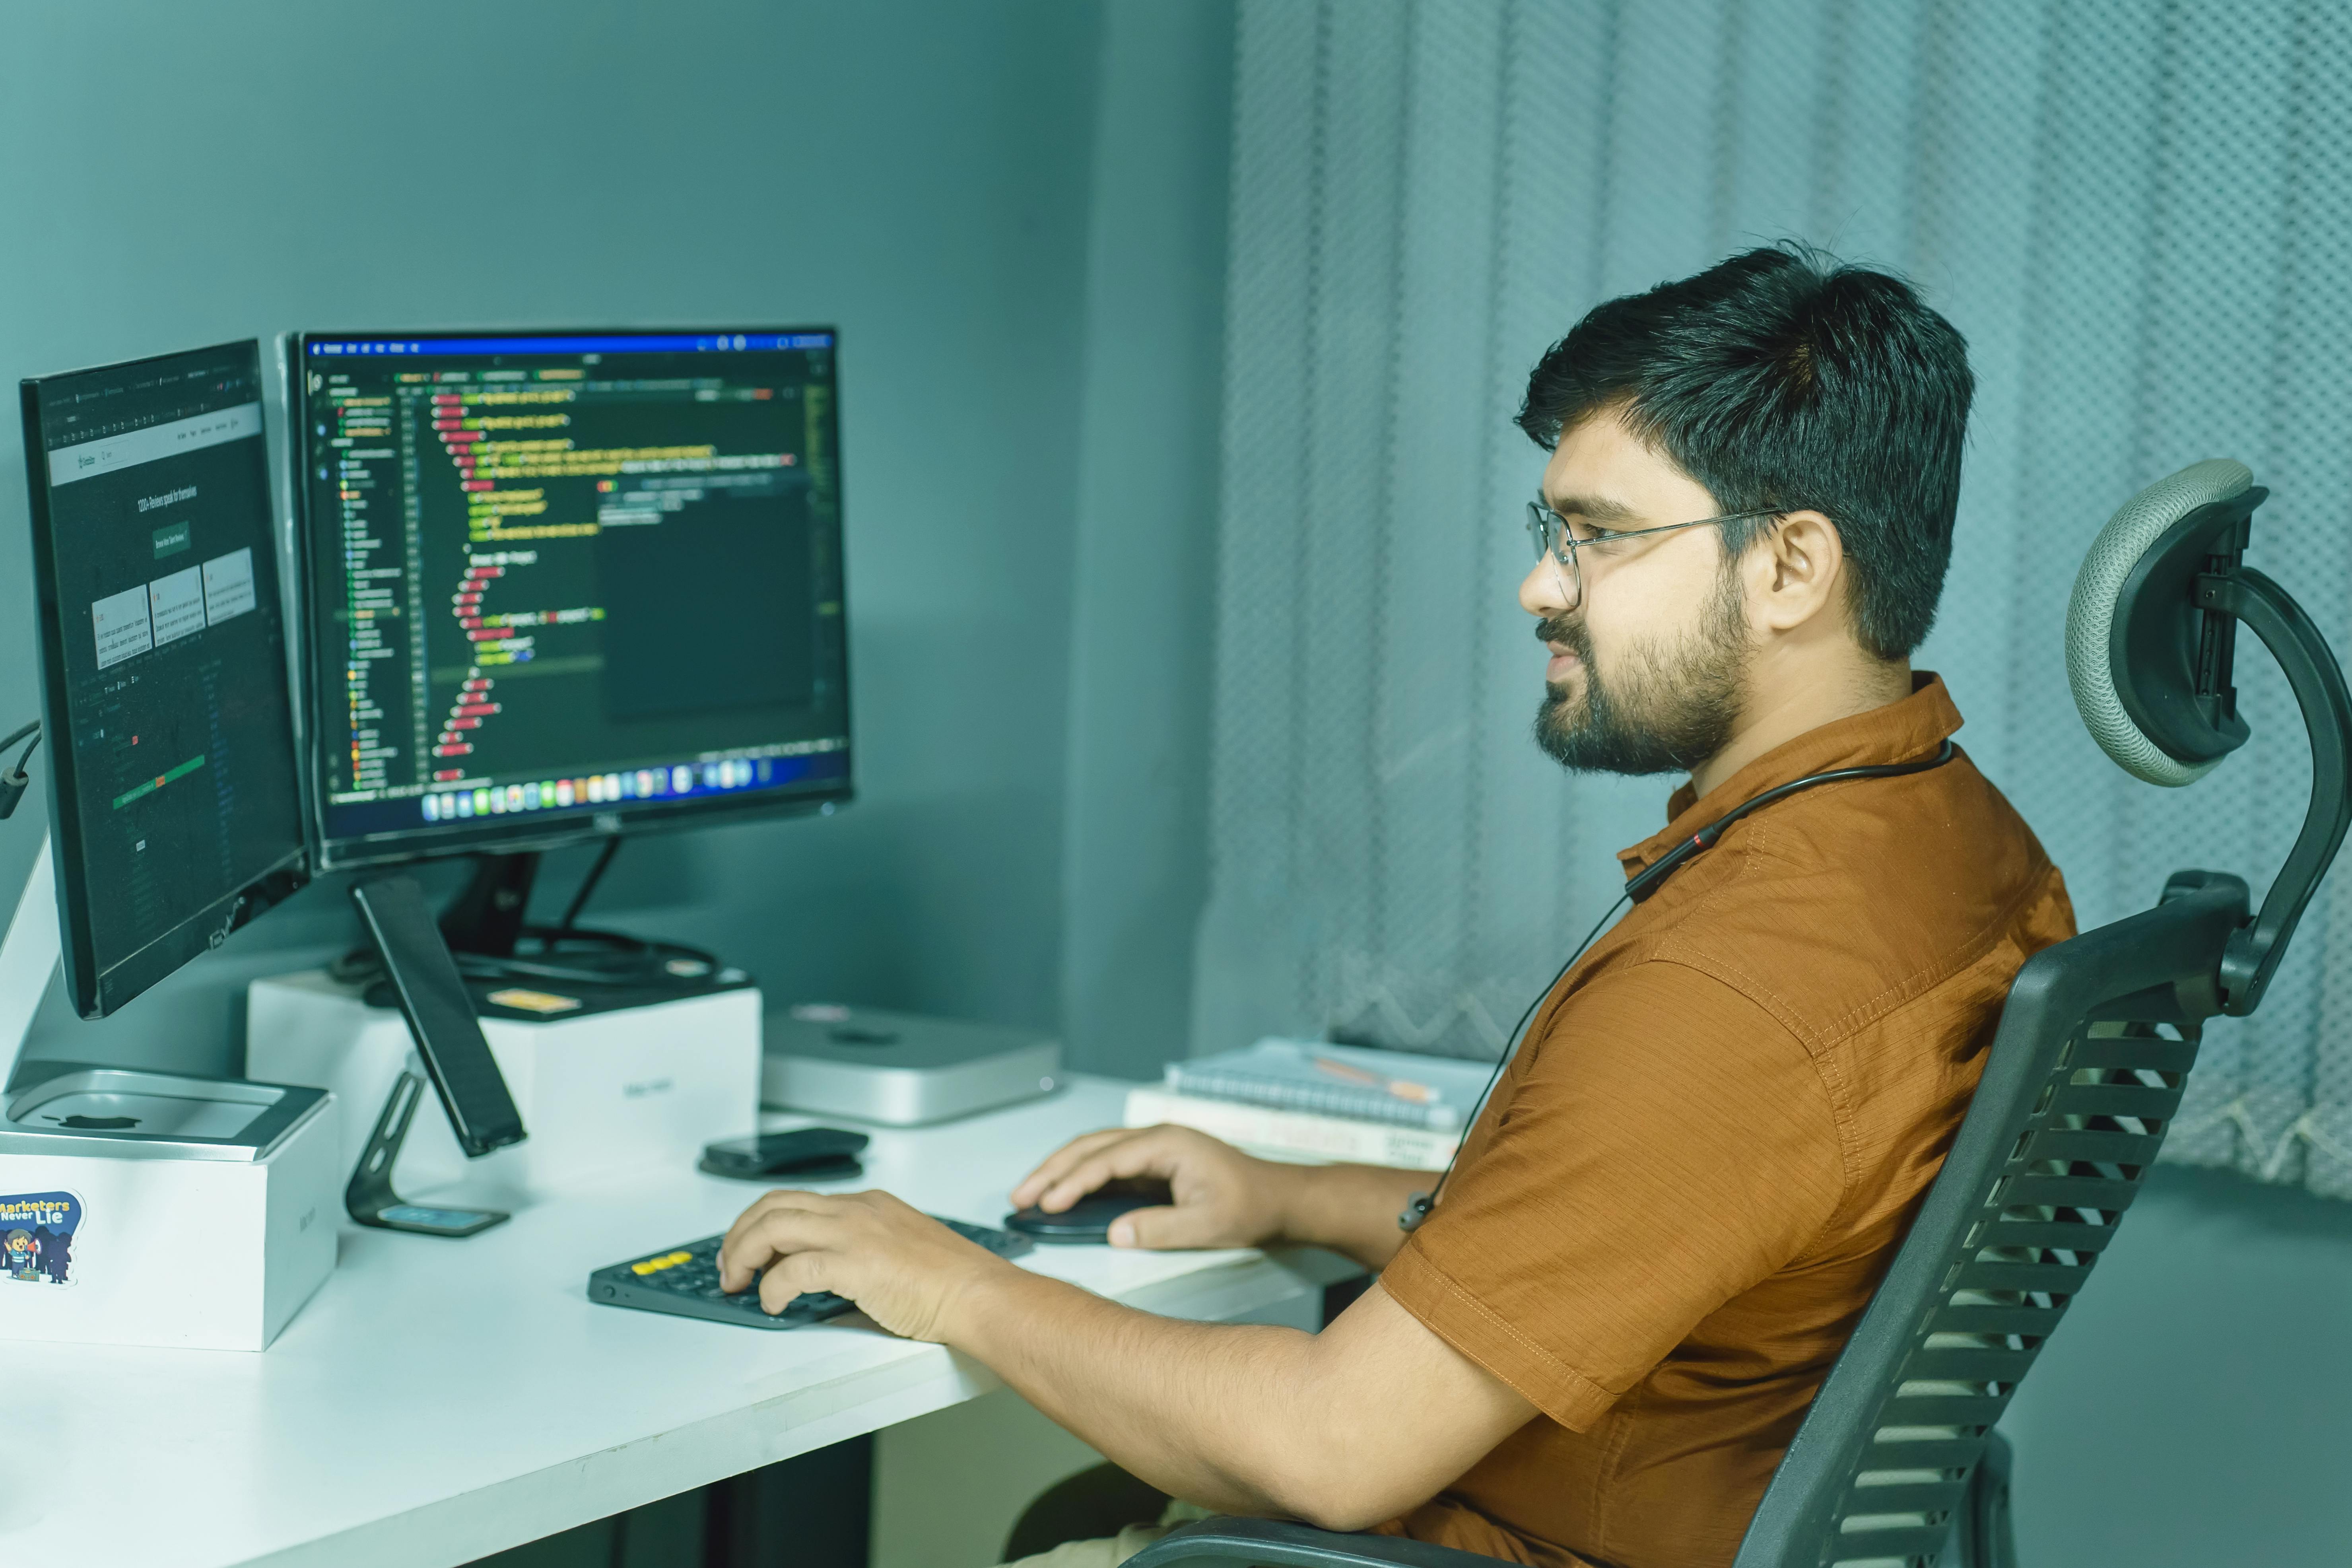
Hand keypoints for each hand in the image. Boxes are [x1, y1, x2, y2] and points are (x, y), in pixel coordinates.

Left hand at [717, 1188, 1015, 1340]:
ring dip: (744, 1253)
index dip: (762, 1224)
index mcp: (867, 1205)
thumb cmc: (949, 1283)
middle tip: (730, 1266)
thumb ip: (859, 1251)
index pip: (797, 1201)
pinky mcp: (856, 1263)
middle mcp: (856, 1210)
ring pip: (774, 1226)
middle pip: (774, 1205)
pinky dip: (773, 1287)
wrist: (980, 1295)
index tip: (749, 1250)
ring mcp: (855, 1233)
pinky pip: (794, 1269)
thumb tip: (817, 1273)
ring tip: (737, 1281)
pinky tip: (773, 1304)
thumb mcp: (897, 1250)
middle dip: (740, 1234)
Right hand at [1009, 1125, 1296, 1249]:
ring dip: (1062, 1171)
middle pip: (1091, 1147)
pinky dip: (1082, 1178)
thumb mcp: (1207, 1225)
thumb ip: (1158, 1228)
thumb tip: (1114, 1233)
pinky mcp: (1155, 1164)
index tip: (1047, 1204)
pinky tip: (1064, 1195)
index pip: (1107, 1159)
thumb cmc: (1252, 1206)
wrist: (1281, 1199)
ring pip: (1096, 1152)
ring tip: (1031, 1194)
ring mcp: (1155, 1149)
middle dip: (1052, 1170)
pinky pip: (1109, 1165)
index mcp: (1167, 1144)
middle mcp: (1157, 1139)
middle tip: (1020, 1196)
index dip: (1073, 1182)